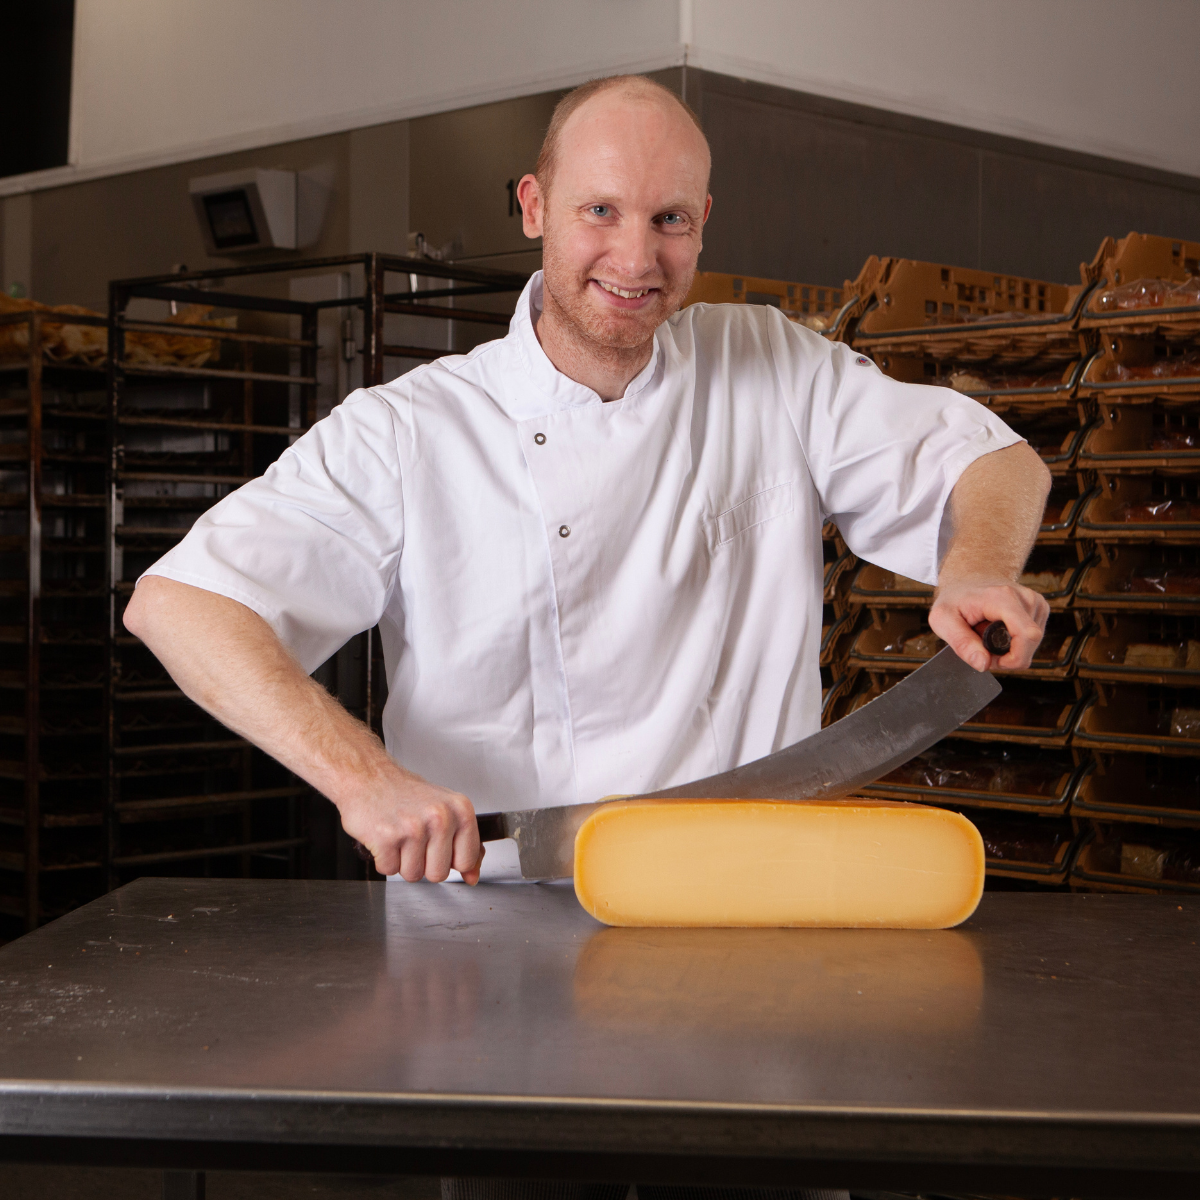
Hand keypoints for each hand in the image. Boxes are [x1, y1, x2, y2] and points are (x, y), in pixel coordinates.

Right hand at [338, 766, 483, 883]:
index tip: (437, 844)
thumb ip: (464, 843)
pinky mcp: (386, 837)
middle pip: (439, 874)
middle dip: (423, 864)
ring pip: (413, 875)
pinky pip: (389, 870)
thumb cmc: (404, 793)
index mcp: (460, 809)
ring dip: (401, 861)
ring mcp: (413, 828)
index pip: (467, 860)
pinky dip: (383, 859)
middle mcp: (440, 817)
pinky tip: (384, 837)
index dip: (449, 859)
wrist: (367, 775)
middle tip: (413, 839)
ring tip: (398, 836)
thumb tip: (473, 876)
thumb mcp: (444, 810)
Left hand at [929, 576, 1048, 671]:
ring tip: (988, 633)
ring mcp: (1034, 602)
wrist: (967, 578)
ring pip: (1031, 644)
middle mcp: (1024, 598)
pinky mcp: (1038, 608)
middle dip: (1006, 656)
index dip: (1013, 658)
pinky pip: (1032, 638)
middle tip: (981, 646)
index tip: (991, 659)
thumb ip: (961, 643)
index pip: (1028, 636)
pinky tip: (999, 629)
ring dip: (1009, 648)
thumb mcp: (942, 620)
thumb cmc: (954, 598)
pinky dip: (1014, 641)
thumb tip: (983, 664)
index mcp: (1003, 598)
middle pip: (1030, 644)